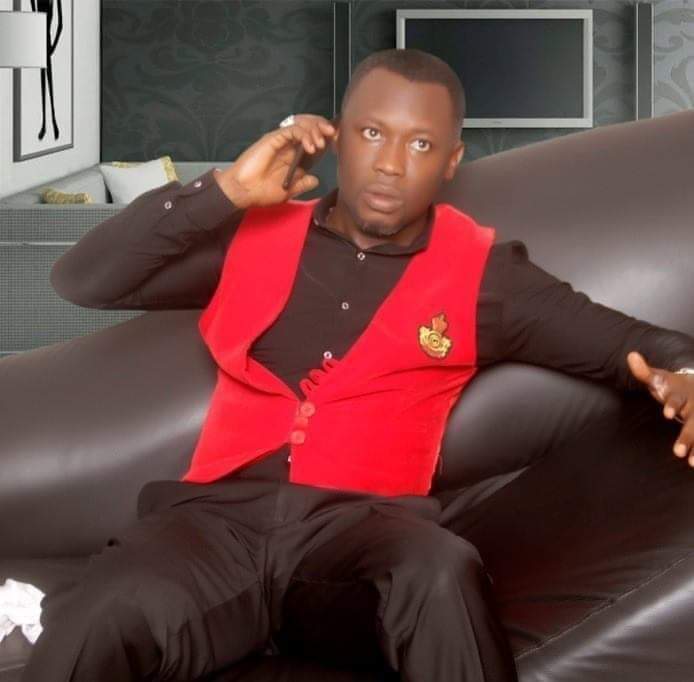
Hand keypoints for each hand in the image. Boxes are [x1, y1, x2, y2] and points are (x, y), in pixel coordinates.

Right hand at [213, 114, 335, 208]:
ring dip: (316, 130)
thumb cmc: (261, 193)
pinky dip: (304, 135)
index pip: (315, 141)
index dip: (327, 139)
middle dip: (324, 128)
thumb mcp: (288, 192)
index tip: (338, 143)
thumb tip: (315, 180)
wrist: (243, 192)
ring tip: (321, 143)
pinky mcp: (273, 138)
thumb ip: (302, 184)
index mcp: (295, 158)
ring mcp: (282, 141)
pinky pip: (292, 129)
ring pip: (303, 124)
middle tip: (333, 135)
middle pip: (311, 128)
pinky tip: (310, 147)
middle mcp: (289, 146)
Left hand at [626, 350, 693, 466]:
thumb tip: (630, 355)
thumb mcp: (660, 379)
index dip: (672, 406)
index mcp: (683, 394)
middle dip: (687, 436)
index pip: (677, 400)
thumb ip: (644, 372)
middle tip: (677, 452)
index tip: (666, 414)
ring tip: (692, 463)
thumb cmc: (673, 386)